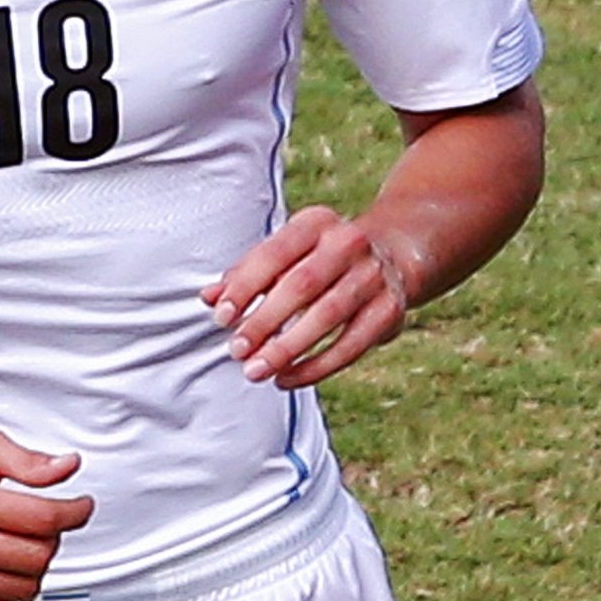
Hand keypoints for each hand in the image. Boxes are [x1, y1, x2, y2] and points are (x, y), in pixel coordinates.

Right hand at [0, 428, 93, 600]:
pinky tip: (4, 567)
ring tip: (23, 543)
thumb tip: (67, 468)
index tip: (80, 508)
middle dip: (54, 539)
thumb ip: (27, 461)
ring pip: (21, 589)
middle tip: (47, 523)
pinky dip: (10, 592)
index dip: (75, 512)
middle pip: (36, 558)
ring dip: (34, 567)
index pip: (43, 520)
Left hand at [205, 205, 409, 389]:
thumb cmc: (319, 258)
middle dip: (265, 321)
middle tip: (237, 350)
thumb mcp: (285, 254)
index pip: (275, 253)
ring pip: (328, 316)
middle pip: (302, 285)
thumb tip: (209, 298)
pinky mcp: (390, 309)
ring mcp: (373, 275)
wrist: (390, 256)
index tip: (222, 317)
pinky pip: (351, 344)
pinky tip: (287, 378)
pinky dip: (317, 366)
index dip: (246, 286)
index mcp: (316, 222)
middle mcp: (349, 242)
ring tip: (256, 371)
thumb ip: (247, 274)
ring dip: (287, 348)